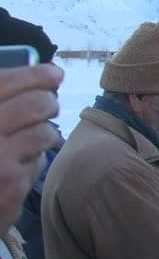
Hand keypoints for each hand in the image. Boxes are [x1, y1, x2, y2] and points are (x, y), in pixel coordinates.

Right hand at [0, 64, 62, 235]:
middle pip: (36, 105)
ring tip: (33, 135)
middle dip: (48, 102)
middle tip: (49, 103)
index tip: (54, 72)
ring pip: (44, 132)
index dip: (34, 74)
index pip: (5, 82)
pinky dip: (33, 159)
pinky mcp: (13, 186)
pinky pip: (38, 161)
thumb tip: (34, 77)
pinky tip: (18, 165)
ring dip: (44, 132)